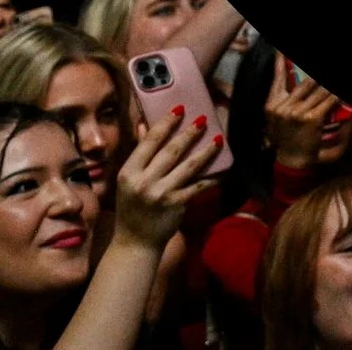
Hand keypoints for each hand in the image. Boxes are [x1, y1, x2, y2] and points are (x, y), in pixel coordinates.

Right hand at [113, 103, 220, 249]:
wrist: (135, 243)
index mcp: (128, 172)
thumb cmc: (132, 208)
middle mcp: (143, 181)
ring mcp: (161, 193)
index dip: (165, 123)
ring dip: (206, 151)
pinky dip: (212, 177)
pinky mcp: (176, 204)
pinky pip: (199, 186)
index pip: (149, 142)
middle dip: (189, 132)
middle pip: (171, 150)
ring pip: (189, 165)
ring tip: (218, 139)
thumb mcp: (128, 181)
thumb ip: (138, 154)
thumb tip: (145, 124)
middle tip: (203, 118)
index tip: (179, 109)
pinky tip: (223, 169)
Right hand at [264, 57, 341, 169]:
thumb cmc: (285, 138)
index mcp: (272, 105)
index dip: (280, 62)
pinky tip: (339, 95)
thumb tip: (287, 80)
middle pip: (306, 82)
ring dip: (328, 88)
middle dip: (316, 79)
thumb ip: (281, 99)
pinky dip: (337, 96)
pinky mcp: (312, 118)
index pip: (278, 78)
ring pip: (320, 90)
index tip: (280, 51)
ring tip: (330, 88)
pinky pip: (329, 100)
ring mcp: (297, 112)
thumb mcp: (275, 119)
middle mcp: (283, 106)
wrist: (291, 160)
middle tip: (319, 78)